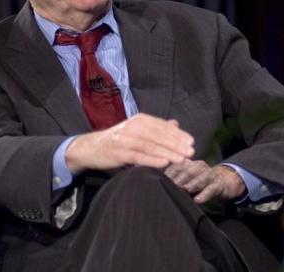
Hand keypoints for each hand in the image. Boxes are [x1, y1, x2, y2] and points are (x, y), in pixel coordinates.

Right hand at [65, 114, 194, 173]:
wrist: (91, 147)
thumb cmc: (118, 140)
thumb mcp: (137, 130)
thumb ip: (156, 127)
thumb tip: (175, 124)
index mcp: (139, 120)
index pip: (163, 126)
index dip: (178, 134)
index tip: (191, 142)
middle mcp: (133, 126)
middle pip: (159, 135)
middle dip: (176, 144)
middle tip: (191, 152)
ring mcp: (126, 139)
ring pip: (151, 145)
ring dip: (168, 152)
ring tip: (182, 159)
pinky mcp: (119, 152)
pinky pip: (139, 156)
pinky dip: (153, 159)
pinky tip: (165, 163)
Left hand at [164, 161, 245, 203]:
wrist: (226, 180)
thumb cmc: (202, 180)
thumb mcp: (191, 177)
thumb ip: (178, 177)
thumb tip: (159, 182)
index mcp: (190, 163)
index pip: (177, 166)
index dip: (169, 172)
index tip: (159, 180)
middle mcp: (200, 166)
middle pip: (187, 171)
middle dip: (178, 178)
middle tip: (169, 186)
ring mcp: (210, 174)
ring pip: (200, 179)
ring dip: (191, 184)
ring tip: (183, 190)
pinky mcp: (219, 184)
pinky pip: (211, 189)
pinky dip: (204, 194)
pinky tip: (198, 200)